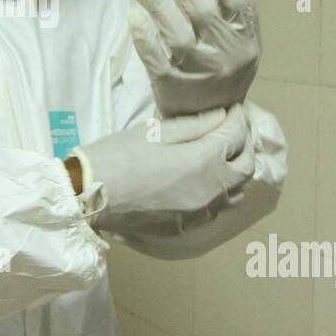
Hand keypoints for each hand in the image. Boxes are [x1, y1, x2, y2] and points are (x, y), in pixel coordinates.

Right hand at [72, 105, 254, 227]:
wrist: (90, 194)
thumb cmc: (119, 154)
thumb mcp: (156, 131)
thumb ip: (195, 125)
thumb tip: (222, 117)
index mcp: (204, 161)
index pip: (236, 136)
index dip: (237, 118)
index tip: (232, 109)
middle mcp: (211, 190)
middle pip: (246, 167)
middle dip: (244, 145)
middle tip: (231, 130)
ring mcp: (201, 212)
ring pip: (235, 192)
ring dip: (234, 171)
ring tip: (222, 155)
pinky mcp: (188, 226)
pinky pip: (214, 208)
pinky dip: (218, 192)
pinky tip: (204, 181)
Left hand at [130, 0, 260, 116]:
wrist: (212, 123)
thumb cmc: (228, 71)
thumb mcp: (246, 41)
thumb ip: (245, 6)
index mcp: (244, 37)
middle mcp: (223, 53)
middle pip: (202, 8)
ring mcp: (197, 70)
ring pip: (177, 31)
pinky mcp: (171, 85)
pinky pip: (156, 58)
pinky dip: (145, 37)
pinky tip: (133, 13)